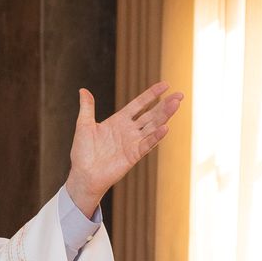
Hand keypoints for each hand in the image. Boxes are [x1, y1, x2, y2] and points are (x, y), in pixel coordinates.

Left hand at [64, 80, 182, 215]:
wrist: (83, 175)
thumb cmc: (82, 153)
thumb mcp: (84, 125)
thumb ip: (87, 107)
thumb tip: (83, 90)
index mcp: (119, 121)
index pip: (139, 104)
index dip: (152, 94)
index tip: (165, 85)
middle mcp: (129, 130)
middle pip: (151, 114)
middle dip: (165, 104)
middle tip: (180, 95)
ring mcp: (132, 143)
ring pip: (153, 127)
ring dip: (165, 116)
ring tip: (176, 105)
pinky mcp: (133, 155)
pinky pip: (146, 144)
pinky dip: (156, 136)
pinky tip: (165, 127)